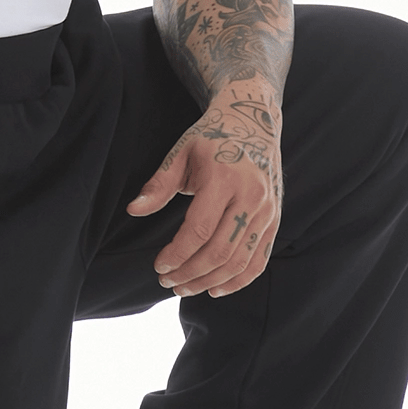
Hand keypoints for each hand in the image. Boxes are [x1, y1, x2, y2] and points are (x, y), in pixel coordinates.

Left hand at [126, 86, 283, 298]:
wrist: (254, 120)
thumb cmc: (211, 137)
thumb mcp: (181, 152)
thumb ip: (159, 184)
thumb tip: (133, 210)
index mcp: (224, 179)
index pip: (199, 230)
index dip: (177, 254)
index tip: (158, 266)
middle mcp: (250, 196)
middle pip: (220, 251)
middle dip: (190, 273)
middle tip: (167, 282)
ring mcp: (266, 210)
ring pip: (240, 260)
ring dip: (210, 281)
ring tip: (185, 287)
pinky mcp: (274, 219)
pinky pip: (260, 258)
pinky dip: (239, 280)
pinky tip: (216, 288)